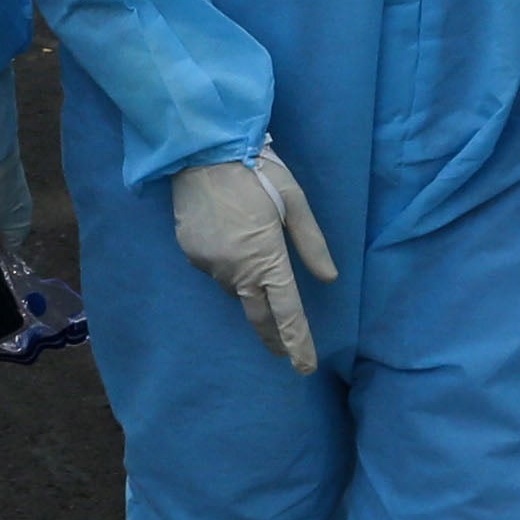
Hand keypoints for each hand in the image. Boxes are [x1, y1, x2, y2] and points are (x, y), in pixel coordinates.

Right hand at [169, 146, 337, 372]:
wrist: (202, 151)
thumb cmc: (257, 171)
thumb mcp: (295, 202)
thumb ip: (311, 244)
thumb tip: (328, 278)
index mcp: (267, 258)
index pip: (287, 312)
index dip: (298, 343)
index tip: (304, 368)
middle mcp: (236, 271)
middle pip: (258, 315)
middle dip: (273, 335)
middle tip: (283, 350)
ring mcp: (209, 266)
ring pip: (236, 289)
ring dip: (249, 285)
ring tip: (253, 255)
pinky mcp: (191, 255)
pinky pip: (215, 271)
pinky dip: (227, 266)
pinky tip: (228, 240)